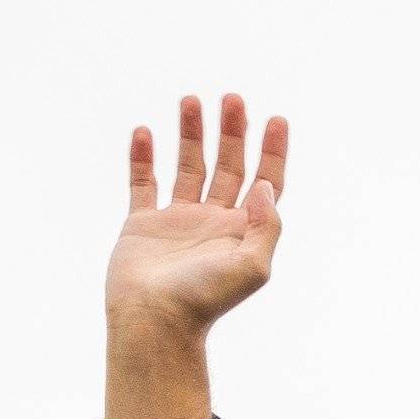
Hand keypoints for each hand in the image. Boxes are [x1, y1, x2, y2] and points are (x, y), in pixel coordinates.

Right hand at [107, 94, 289, 334]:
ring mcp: (178, 221)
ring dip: (191, 134)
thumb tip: (267, 186)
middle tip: (233, 98)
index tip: (276, 119)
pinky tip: (146, 132)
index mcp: (243, 231)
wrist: (155, 321)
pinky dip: (144, 157)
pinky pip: (143, 183)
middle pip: (228, 166)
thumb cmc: (206, 299)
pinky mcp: (143, 224)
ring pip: (188, 166)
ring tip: (191, 100)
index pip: (266, 182)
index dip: (273, 152)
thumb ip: (267, 226)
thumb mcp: (253, 266)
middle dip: (232, 132)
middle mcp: (213, 221)